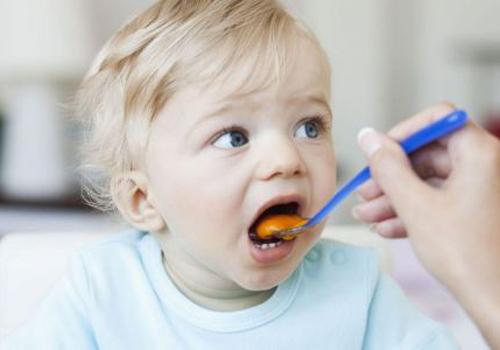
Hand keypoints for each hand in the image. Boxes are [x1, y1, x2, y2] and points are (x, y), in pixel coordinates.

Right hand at [353, 103, 499, 347]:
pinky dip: (412, 211)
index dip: (402, 134)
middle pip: (428, 155)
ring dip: (395, 198)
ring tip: (368, 216)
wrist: (496, 301)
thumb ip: (388, 167)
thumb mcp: (415, 205)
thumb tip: (367, 136)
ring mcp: (482, 189)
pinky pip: (439, 200)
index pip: (437, 120)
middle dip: (391, 176)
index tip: (378, 154)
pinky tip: (388, 228)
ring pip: (429, 181)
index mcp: (479, 153)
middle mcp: (485, 165)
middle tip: (365, 193)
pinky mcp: (476, 210)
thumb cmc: (465, 254)